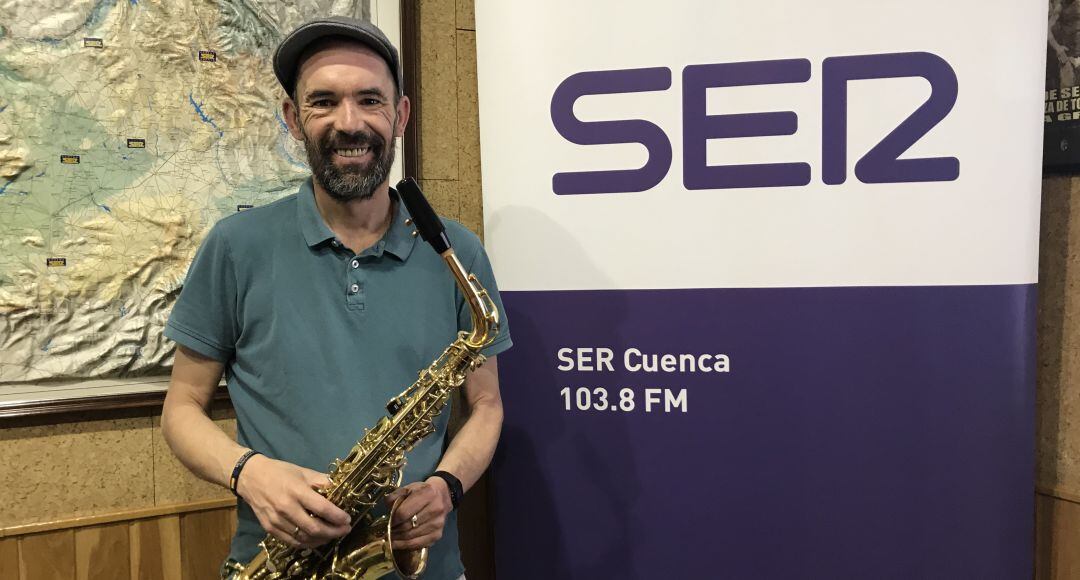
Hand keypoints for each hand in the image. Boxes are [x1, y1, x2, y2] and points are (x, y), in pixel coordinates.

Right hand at [235, 454, 351, 548]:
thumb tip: (341, 490)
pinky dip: (307, 544)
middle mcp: (286, 508)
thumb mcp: (303, 472)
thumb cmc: (280, 472)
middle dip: (334, 532)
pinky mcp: (269, 528)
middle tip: (345, 530)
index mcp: (297, 491)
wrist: (250, 477)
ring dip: (322, 539)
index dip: (338, 517)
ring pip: (304, 538)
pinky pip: (292, 542)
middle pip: (314, 528)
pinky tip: (316, 539)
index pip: (322, 508)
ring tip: (333, 535)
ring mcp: (277, 520)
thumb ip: (322, 482)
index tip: (348, 519)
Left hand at [384, 477, 452, 549]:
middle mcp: (435, 509)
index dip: (392, 519)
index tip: (385, 522)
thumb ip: (395, 496)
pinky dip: (404, 545)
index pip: (404, 512)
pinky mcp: (438, 535)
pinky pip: (418, 544)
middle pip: (407, 526)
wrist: (442, 496)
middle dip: (393, 531)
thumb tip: (387, 509)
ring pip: (411, 537)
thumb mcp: (408, 488)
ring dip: (397, 539)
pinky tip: (396, 543)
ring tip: (388, 538)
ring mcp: (438, 524)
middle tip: (384, 532)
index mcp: (428, 494)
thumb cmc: (422, 492)